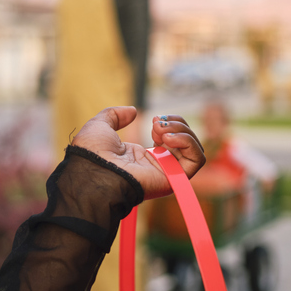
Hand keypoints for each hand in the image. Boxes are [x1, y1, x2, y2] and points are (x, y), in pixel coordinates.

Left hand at [71, 107, 204, 198]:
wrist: (94, 171)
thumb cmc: (93, 153)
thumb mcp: (101, 126)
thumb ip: (115, 115)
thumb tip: (132, 111)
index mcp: (142, 157)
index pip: (170, 140)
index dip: (169, 124)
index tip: (153, 120)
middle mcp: (157, 166)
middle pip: (186, 143)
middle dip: (177, 124)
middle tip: (156, 123)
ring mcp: (167, 173)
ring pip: (195, 151)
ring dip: (184, 131)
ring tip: (161, 130)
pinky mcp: (174, 178)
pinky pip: (197, 160)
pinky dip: (188, 143)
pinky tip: (168, 138)